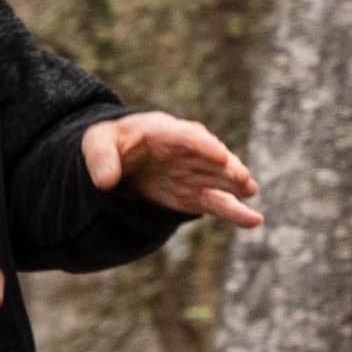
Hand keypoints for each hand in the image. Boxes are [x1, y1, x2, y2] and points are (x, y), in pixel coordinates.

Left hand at [85, 113, 265, 228]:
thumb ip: (100, 159)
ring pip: (220, 179)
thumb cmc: (110, 142)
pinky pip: (218, 203)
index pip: (188, 136)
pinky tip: (254, 220)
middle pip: (211, 157)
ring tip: (250, 191)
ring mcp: (193, 173)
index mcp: (164, 131)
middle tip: (242, 179)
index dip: (203, 145)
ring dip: (236, 185)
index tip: (219, 155)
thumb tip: (106, 182)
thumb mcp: (96, 142)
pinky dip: (235, 212)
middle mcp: (186, 151)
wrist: (118, 157)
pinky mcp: (193, 194)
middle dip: (227, 167)